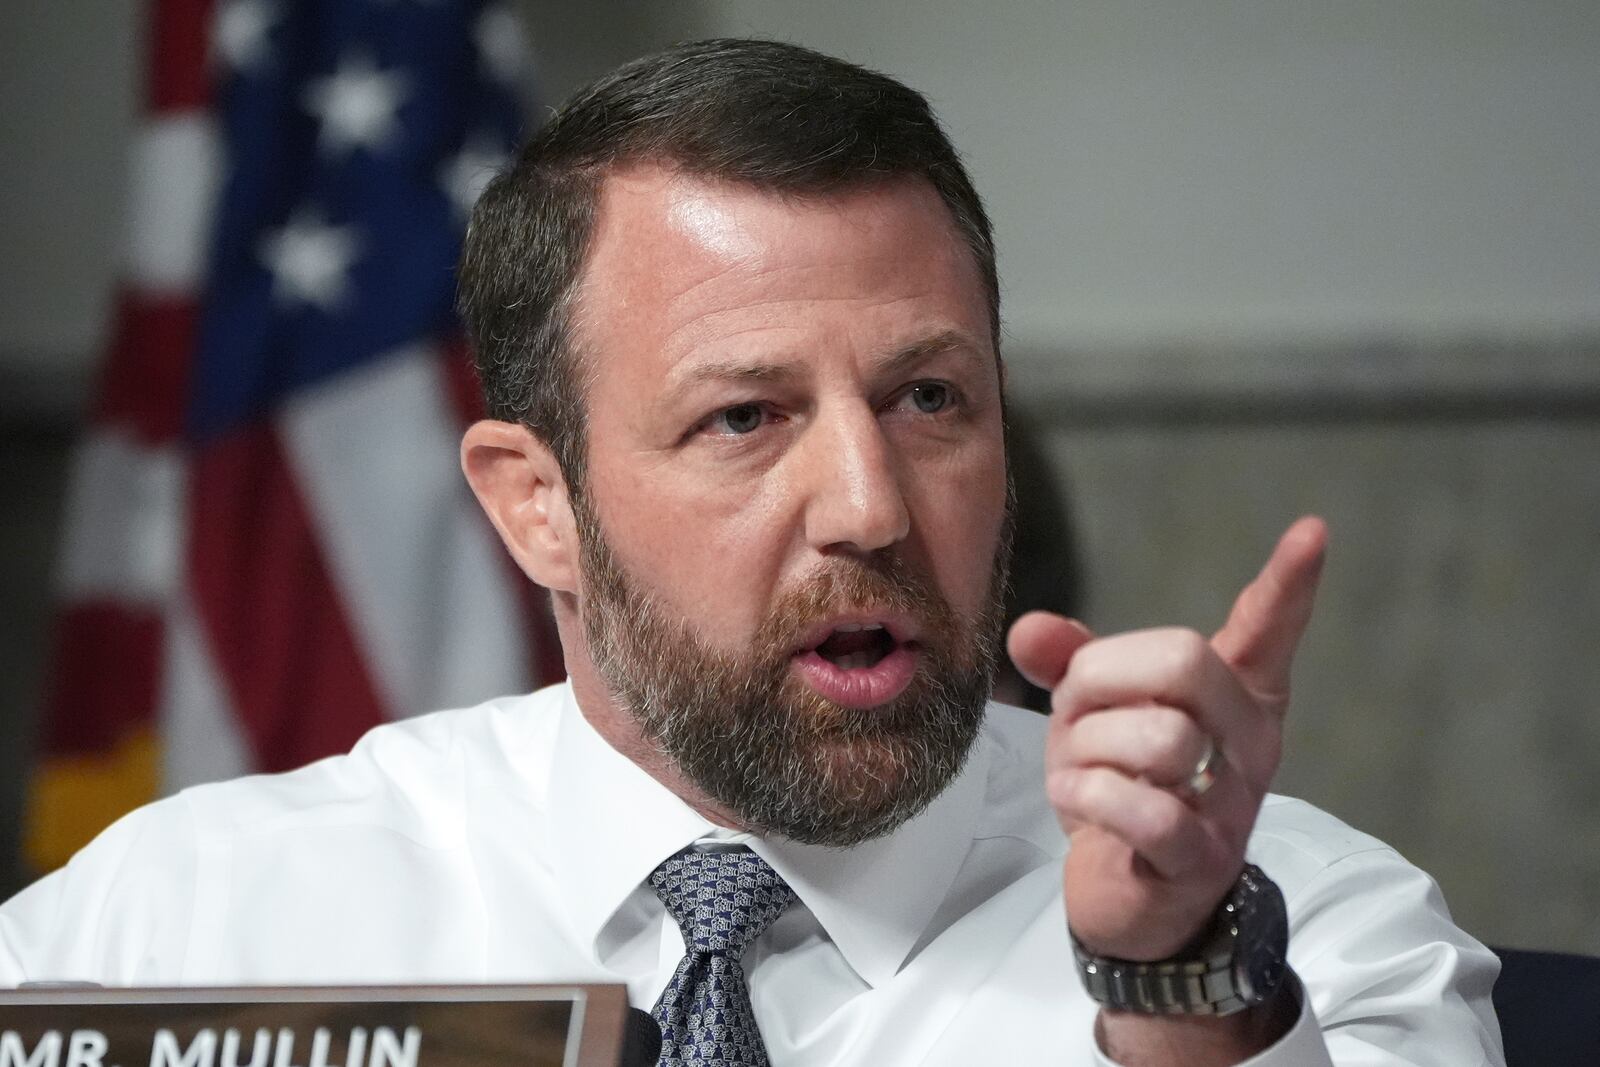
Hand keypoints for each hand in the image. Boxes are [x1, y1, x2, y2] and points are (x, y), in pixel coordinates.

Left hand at [1007, 517, 1327, 961]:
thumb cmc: (1121, 790)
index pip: (1267, 631)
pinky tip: (1079, 804)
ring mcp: (1232, 803)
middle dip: (1103, 676)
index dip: (1288, 584)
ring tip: (1078, 771)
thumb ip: (1069, 664)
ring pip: (1159, 737)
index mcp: (1231, 696)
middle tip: (1076, 712)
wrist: (1132, 901)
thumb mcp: (1091, 715)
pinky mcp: (1200, 859)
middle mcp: (1247, 743)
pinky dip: (1091, 798)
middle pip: (1188, 662)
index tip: (1312, 529)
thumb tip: (1029, 630)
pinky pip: (1146, 810)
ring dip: (1086, 749)